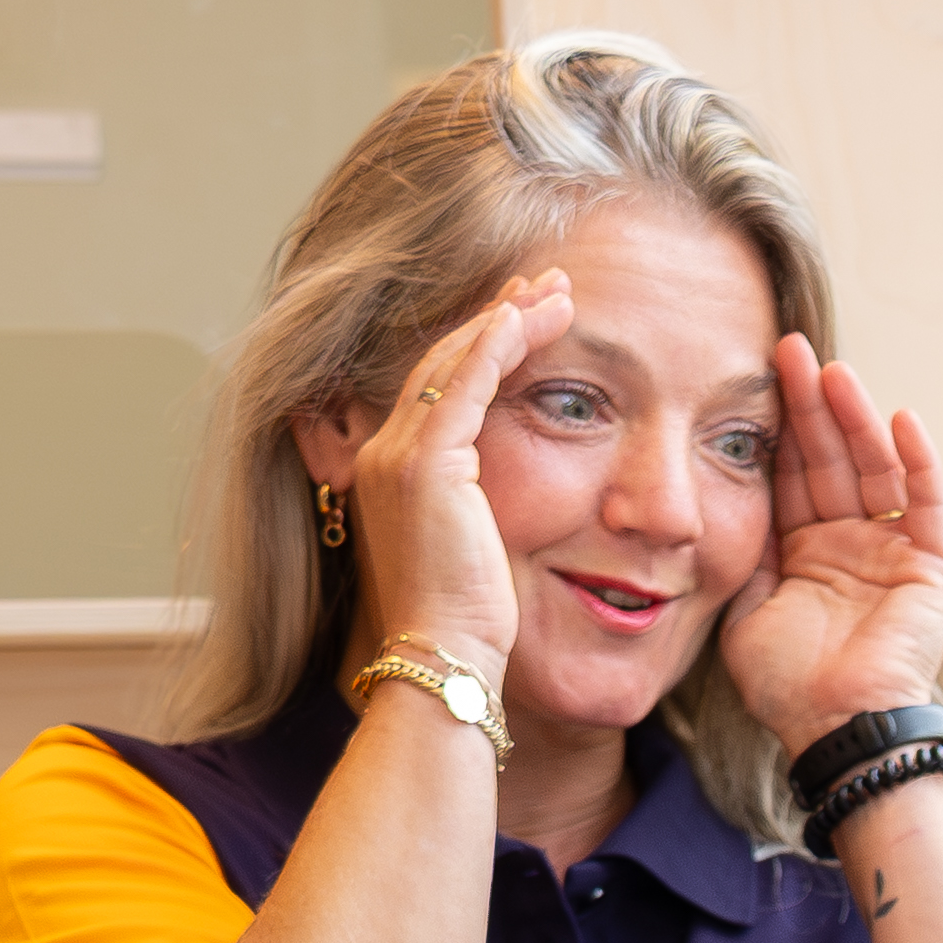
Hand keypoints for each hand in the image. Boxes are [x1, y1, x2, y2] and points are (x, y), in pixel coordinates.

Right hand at [323, 271, 575, 674]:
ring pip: (455, 359)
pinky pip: (463, 382)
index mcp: (395, 471)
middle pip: (445, 359)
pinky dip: (496, 343)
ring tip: (556, 290)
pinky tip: (529, 314)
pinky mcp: (424, 464)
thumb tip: (515, 501)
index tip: (529, 316)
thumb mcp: (475, 550)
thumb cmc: (467, 624)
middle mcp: (385, 452)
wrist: (442, 658)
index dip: (486, 345)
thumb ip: (481, 509)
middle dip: (501, 315)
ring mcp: (399, 455)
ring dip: (509, 317)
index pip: (441, 385)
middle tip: (549, 284)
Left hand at [716, 334, 942, 752]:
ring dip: (856, 420)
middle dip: (811, 407)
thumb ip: (740, 555)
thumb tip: (712, 504)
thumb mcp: (742, 610)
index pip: (792, 476)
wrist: (836, 729)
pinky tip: (899, 417)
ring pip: (875, 470)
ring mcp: (891, 554)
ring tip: (833, 373)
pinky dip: (917, 462)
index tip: (756, 376)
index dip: (777, 429)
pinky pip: (926, 503)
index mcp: (804, 556)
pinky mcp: (931, 567)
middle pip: (831, 462)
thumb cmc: (788, 687)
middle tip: (788, 350)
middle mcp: (849, 547)